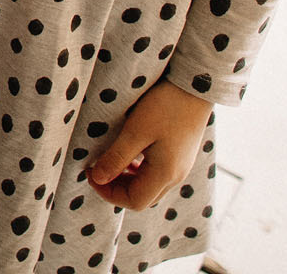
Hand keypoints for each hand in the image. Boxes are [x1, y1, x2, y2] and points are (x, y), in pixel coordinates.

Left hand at [86, 82, 212, 209]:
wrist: (195, 85)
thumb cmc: (165, 106)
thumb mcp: (135, 131)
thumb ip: (116, 158)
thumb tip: (97, 179)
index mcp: (165, 174)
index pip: (134, 201)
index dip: (108, 192)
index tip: (90, 172)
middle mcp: (176, 176)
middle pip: (143, 197)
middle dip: (116, 187)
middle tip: (97, 168)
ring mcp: (181, 166)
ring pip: (150, 186)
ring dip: (127, 179)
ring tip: (110, 161)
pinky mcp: (181, 155)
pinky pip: (158, 173)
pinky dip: (140, 171)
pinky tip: (131, 155)